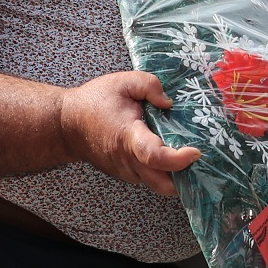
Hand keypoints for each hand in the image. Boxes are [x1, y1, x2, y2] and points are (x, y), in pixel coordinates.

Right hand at [57, 70, 201, 193]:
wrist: (67, 125)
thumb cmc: (95, 102)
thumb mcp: (123, 82)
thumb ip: (150, 85)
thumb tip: (170, 103)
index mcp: (128, 137)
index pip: (155, 156)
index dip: (178, 159)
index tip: (195, 151)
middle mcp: (128, 161)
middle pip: (163, 185)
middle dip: (186, 180)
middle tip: (200, 161)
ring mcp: (127, 172)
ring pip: (158, 184)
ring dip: (176, 176)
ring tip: (189, 155)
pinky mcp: (127, 174)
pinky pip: (151, 178)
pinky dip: (165, 172)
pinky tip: (171, 154)